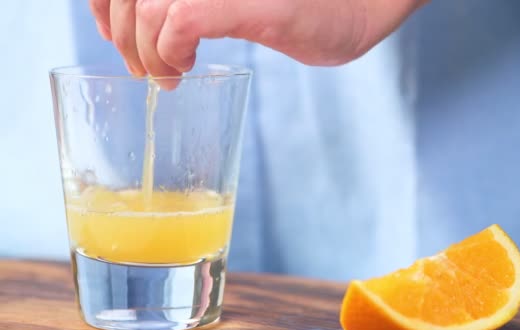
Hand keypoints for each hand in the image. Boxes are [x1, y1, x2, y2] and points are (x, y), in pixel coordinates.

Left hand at [90, 0, 425, 84]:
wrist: (359, 7)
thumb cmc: (302, 8)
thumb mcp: (232, 3)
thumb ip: (189, 5)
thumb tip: (139, 29)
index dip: (105, 6)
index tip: (114, 36)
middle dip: (123, 38)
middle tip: (144, 71)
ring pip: (148, 10)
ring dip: (147, 54)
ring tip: (167, 77)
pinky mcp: (241, 1)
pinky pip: (181, 22)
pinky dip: (170, 52)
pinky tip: (183, 69)